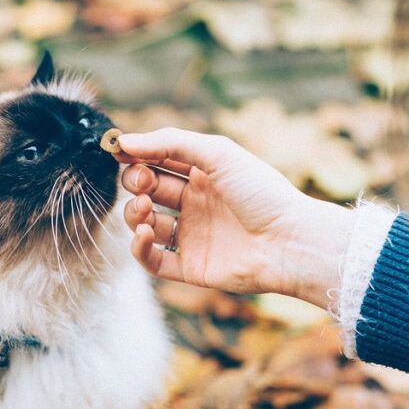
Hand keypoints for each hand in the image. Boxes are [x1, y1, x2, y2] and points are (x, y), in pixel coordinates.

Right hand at [116, 128, 356, 308]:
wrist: (290, 241)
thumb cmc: (261, 192)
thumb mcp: (217, 153)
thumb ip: (169, 143)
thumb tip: (124, 142)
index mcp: (204, 174)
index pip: (158, 161)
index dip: (137, 156)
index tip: (118, 152)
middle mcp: (195, 204)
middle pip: (148, 190)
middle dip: (135, 183)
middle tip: (142, 183)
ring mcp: (192, 236)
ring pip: (145, 224)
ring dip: (134, 213)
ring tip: (146, 209)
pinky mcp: (190, 267)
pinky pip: (152, 260)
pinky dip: (140, 247)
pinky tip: (146, 233)